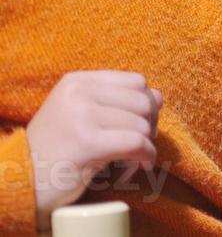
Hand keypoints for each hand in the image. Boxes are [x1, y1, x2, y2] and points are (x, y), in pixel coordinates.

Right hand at [27, 71, 161, 229]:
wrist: (21, 180)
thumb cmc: (56, 149)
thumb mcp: (79, 114)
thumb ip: (115, 100)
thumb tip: (159, 96)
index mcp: (77, 81)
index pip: (136, 82)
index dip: (146, 104)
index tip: (140, 124)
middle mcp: (79, 93)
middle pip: (143, 101)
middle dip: (150, 125)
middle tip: (138, 145)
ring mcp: (82, 116)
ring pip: (142, 124)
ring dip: (146, 145)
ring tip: (131, 159)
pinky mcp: (87, 143)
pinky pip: (137, 143)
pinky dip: (146, 156)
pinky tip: (139, 166)